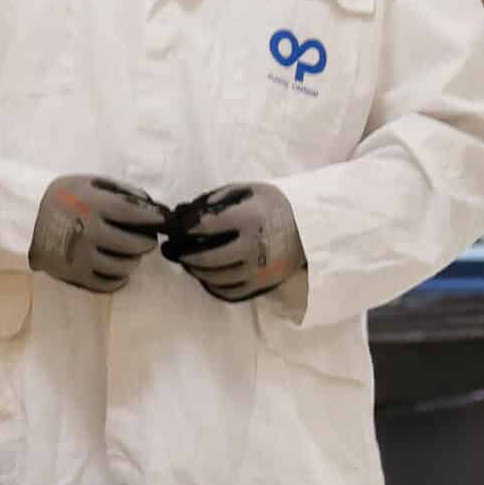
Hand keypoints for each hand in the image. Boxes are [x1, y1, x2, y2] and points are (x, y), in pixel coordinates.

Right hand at [28, 175, 169, 293]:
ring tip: (129, 253)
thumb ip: (120, 190)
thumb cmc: (62, 199)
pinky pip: (108, 285)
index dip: (153, 218)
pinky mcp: (74, 276)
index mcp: (91, 205)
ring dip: (133, 260)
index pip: (135, 214)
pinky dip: (119, 278)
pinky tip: (117, 268)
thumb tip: (151, 205)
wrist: (23, 220)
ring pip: (124, 267)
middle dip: (146, 241)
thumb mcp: (87, 182)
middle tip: (145, 238)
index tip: (161, 220)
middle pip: (135, 244)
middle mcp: (87, 232)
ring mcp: (80, 257)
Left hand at [161, 183, 306, 303]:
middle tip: (171, 251)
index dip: (182, 229)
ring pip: (216, 278)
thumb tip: (185, 211)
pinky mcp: (264, 285)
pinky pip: (231, 293)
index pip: (203, 227)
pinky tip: (206, 277)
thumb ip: (216, 198)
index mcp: (248, 220)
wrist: (312, 227)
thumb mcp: (248, 191)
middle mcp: (253, 248)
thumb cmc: (274, 205)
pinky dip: (213, 287)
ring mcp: (259, 271)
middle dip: (183, 256)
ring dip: (196, 272)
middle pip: (206, 259)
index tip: (172, 229)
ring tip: (187, 263)